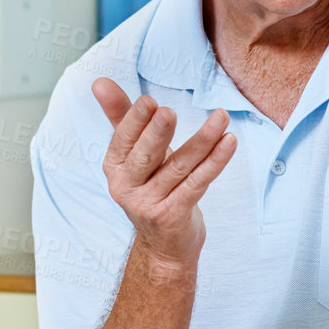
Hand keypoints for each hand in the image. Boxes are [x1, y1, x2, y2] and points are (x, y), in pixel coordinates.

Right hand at [93, 78, 236, 271]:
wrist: (164, 246)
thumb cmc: (152, 187)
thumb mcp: (134, 154)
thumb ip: (122, 117)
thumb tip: (99, 82)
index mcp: (114, 167)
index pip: (123, 139)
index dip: (135, 121)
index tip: (149, 101)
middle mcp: (126, 187)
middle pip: (146, 155)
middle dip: (158, 133)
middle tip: (170, 112)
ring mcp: (149, 204)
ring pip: (179, 167)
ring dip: (202, 140)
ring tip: (221, 117)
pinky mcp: (174, 216)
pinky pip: (198, 183)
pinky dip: (216, 161)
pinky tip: (229, 142)